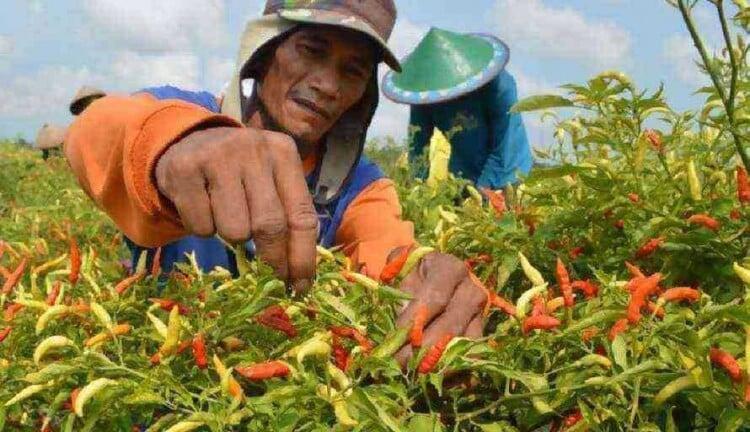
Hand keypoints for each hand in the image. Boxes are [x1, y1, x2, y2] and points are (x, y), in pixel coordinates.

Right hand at [155, 127, 317, 285]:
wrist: (188, 141)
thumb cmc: (240, 172)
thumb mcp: (270, 180)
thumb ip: (288, 215)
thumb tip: (300, 274)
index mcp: (283, 153)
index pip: (302, 215)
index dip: (302, 256)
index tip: (301, 286)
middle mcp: (254, 149)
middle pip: (270, 225)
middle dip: (272, 260)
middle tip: (270, 279)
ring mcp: (218, 156)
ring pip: (235, 230)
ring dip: (233, 238)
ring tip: (228, 217)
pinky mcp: (185, 169)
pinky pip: (201, 227)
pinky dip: (203, 229)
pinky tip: (203, 208)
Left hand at [394, 252, 485, 364]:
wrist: (435, 271)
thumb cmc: (413, 270)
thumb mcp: (401, 268)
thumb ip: (397, 290)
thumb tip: (398, 323)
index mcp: (451, 269)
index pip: (434, 298)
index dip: (414, 322)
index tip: (394, 340)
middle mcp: (471, 291)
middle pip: (450, 327)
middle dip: (422, 350)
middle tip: (398, 366)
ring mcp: (480, 314)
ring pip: (463, 345)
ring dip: (437, 364)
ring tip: (413, 375)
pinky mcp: (481, 334)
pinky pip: (470, 358)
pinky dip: (451, 371)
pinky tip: (430, 377)